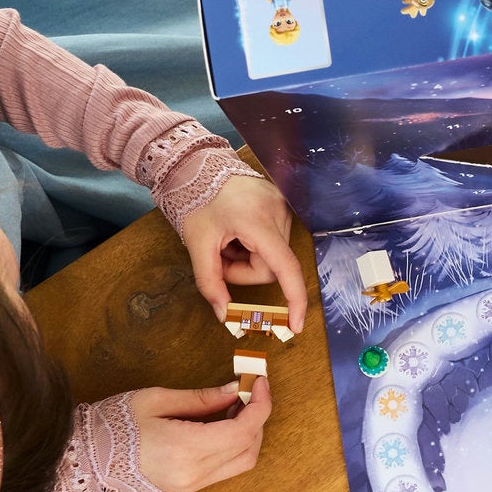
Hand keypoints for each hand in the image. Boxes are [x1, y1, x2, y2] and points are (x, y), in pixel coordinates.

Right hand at [128, 380, 273, 491]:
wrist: (90, 456)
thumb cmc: (117, 424)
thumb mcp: (159, 399)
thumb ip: (203, 397)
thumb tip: (236, 390)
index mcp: (185, 449)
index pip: (242, 431)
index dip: (260, 405)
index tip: (260, 383)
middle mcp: (194, 473)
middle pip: (249, 447)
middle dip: (258, 416)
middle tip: (250, 390)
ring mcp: (193, 484)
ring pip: (243, 461)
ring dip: (250, 433)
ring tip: (237, 406)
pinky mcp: (190, 486)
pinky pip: (227, 467)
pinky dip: (236, 445)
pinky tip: (225, 423)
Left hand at [181, 175, 307, 331]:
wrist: (198, 165)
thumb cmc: (196, 201)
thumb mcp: (198, 244)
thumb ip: (210, 282)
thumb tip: (225, 316)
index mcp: (258, 221)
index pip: (284, 268)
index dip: (293, 300)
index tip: (295, 325)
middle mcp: (278, 213)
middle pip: (270, 267)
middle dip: (243, 271)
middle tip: (219, 258)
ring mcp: (283, 207)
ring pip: (271, 257)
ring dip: (247, 258)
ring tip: (226, 240)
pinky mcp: (282, 206)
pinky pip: (272, 242)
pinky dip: (252, 245)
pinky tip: (236, 232)